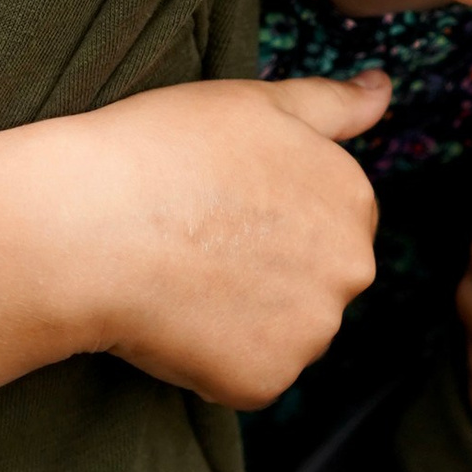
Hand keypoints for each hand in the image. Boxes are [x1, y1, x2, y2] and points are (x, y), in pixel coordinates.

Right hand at [53, 71, 388, 408]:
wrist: (86, 223)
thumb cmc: (162, 149)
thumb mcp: (254, 102)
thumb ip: (332, 103)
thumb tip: (384, 90)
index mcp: (353, 198)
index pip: (330, 219)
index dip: (270, 213)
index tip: (221, 205)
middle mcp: (350, 269)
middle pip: (316, 280)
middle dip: (270, 270)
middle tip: (199, 246)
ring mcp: (311, 331)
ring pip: (284, 332)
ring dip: (244, 318)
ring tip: (182, 281)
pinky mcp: (265, 381)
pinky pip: (246, 376)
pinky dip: (213, 361)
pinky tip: (173, 322)